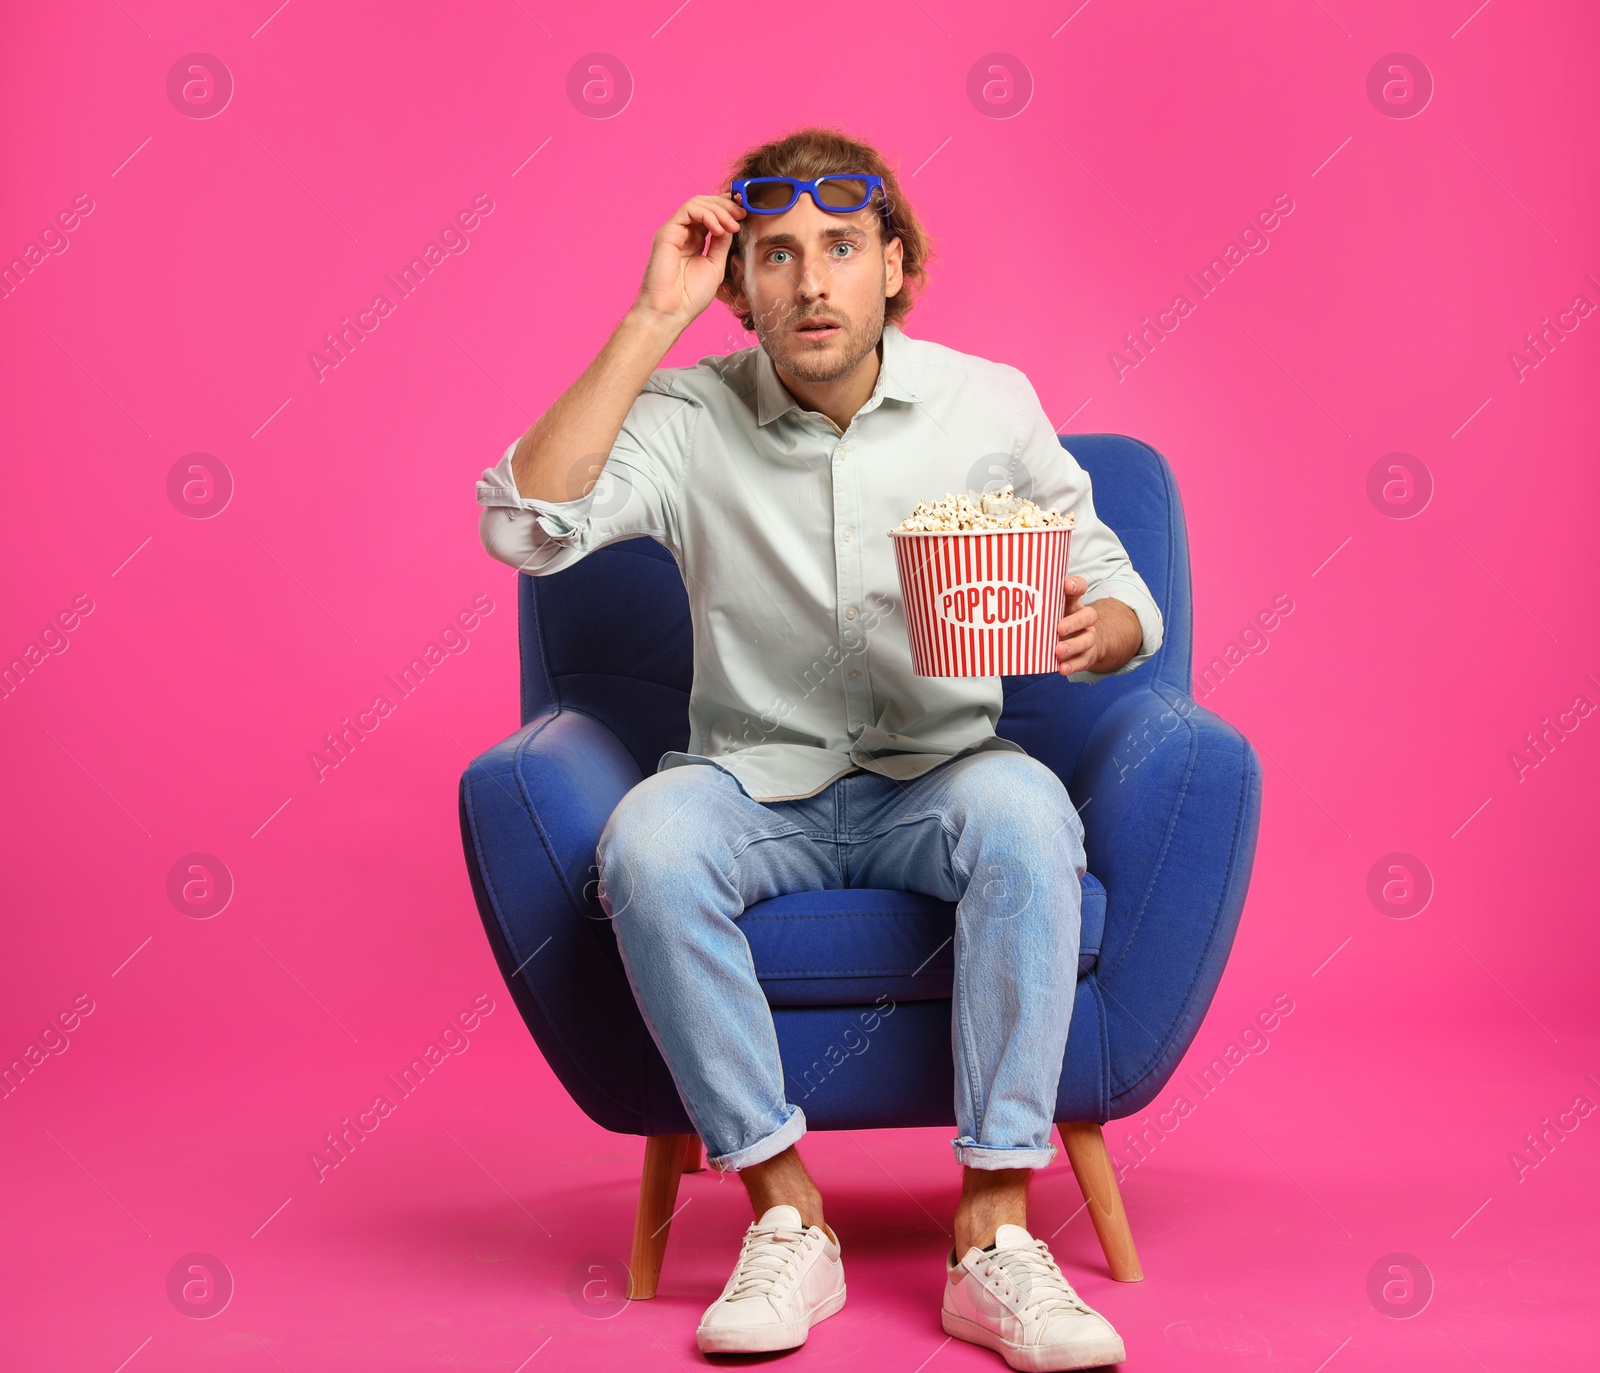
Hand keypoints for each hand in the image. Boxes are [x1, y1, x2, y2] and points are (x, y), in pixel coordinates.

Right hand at [634, 194, 745, 328]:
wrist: (671, 312)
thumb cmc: (691, 296)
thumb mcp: (716, 265)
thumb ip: (722, 243)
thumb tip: (732, 223)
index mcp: (695, 240)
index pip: (712, 214)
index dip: (729, 209)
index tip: (746, 214)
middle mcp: (684, 233)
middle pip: (705, 204)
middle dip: (727, 205)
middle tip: (742, 214)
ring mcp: (675, 231)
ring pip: (698, 203)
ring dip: (719, 210)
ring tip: (732, 225)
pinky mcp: (667, 232)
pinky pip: (688, 210)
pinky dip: (707, 215)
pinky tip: (719, 229)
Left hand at [1056, 579, 1142, 676]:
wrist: (1090, 639)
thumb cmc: (1065, 620)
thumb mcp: (1060, 609)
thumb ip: (1049, 600)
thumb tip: (1016, 583)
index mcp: (1075, 604)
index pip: (1078, 591)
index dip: (1075, 586)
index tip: (1066, 584)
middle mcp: (1085, 621)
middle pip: (1087, 617)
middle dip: (1074, 622)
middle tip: (1060, 627)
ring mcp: (1089, 639)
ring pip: (1085, 641)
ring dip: (1071, 646)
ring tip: (1058, 651)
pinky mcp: (1088, 656)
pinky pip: (1082, 661)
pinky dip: (1072, 665)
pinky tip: (1062, 668)